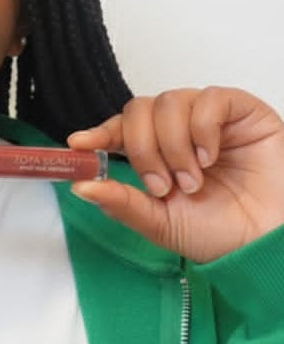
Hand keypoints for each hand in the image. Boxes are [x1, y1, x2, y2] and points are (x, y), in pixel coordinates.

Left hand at [67, 87, 283, 262]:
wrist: (268, 244)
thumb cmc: (220, 233)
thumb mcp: (160, 223)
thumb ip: (121, 202)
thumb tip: (80, 186)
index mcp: (154, 154)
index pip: (118, 129)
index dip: (97, 132)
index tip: (79, 144)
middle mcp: (177, 131)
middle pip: (138, 110)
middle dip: (142, 148)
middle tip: (161, 185)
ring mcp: (207, 119)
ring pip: (168, 102)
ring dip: (173, 145)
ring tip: (191, 180)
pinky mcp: (240, 110)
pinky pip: (209, 99)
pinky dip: (202, 129)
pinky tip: (210, 157)